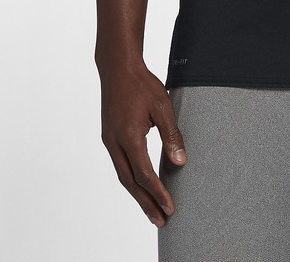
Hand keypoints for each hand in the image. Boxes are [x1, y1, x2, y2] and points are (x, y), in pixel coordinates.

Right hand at [98, 62, 187, 226]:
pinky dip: (131, 181)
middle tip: (161, 222)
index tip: (171, 208)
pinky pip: (120, 166)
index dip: (158, 193)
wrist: (117, 67)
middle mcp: (115, 143)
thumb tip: (181, 162)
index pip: (145, 174)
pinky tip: (140, 187)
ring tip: (152, 212)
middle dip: (146, 204)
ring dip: (137, 196)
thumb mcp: (163, 106)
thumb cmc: (142, 84)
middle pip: (131, 183)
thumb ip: (172, 135)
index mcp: (129, 136)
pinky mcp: (109, 137)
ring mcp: (109, 141)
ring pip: (123, 177)